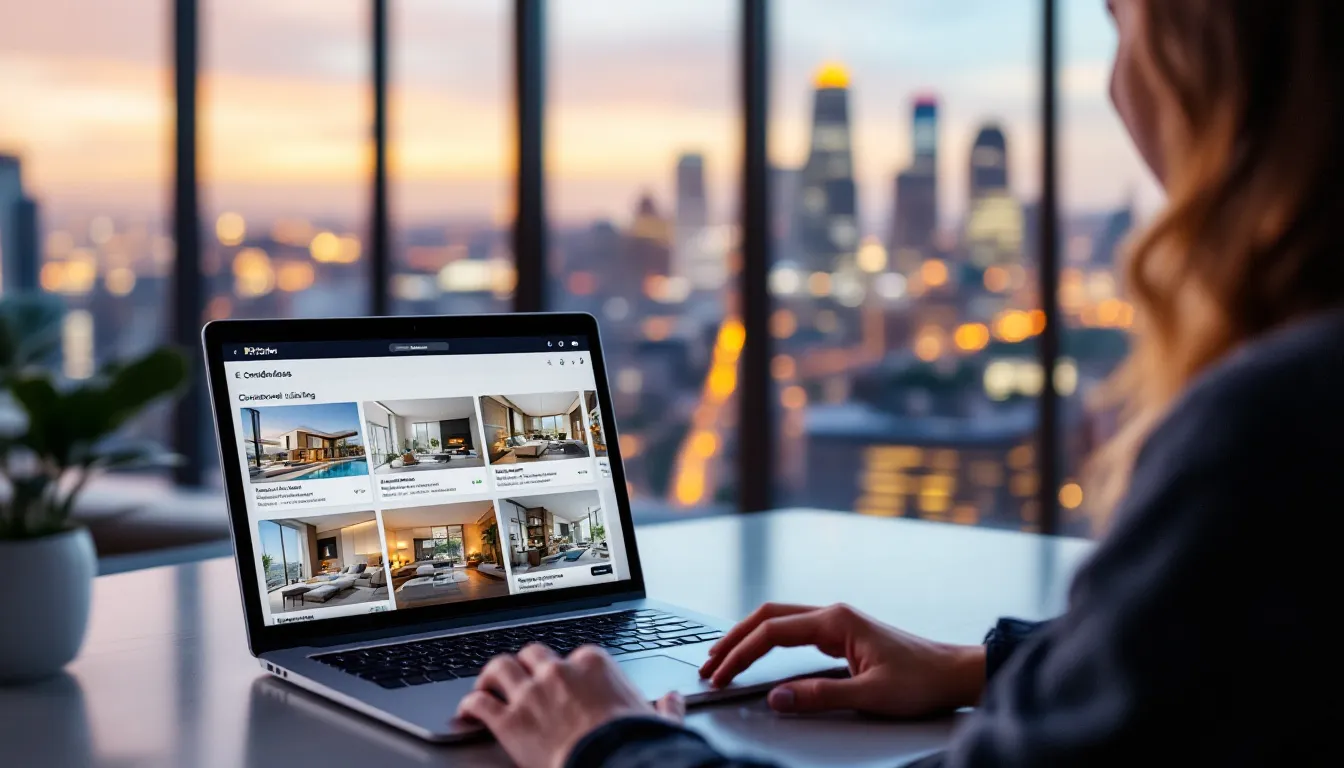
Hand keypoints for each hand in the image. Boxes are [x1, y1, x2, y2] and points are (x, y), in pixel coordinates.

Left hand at [456, 644, 684, 767]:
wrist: (613, 763)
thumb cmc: (633, 743)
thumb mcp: (658, 720)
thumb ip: (665, 707)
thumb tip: (673, 702)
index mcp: (593, 664)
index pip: (573, 656)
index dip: (566, 670)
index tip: (565, 681)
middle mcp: (558, 671)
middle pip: (532, 655)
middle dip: (527, 666)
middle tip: (523, 677)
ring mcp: (530, 693)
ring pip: (499, 668)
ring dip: (491, 676)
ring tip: (486, 683)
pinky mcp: (509, 720)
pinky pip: (480, 703)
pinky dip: (470, 705)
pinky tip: (467, 711)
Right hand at [700, 603, 984, 717]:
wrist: (953, 673)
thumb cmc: (921, 680)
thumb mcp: (870, 696)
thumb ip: (821, 696)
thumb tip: (778, 698)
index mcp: (836, 620)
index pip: (772, 632)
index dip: (740, 654)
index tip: (720, 675)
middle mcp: (833, 614)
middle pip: (767, 616)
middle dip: (733, 639)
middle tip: (708, 664)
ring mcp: (836, 622)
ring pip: (778, 620)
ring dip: (747, 637)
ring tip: (722, 658)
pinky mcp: (841, 634)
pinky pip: (792, 630)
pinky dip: (767, 641)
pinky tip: (757, 654)